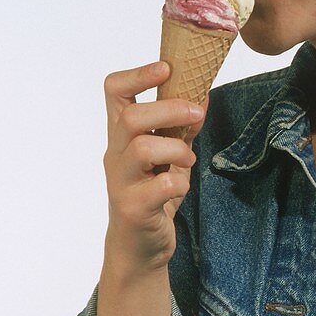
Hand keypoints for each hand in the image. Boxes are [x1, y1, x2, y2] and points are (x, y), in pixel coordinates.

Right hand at [102, 60, 207, 272]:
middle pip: (131, 116)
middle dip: (169, 109)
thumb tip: (202, 96)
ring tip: (188, 160)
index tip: (166, 68)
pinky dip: (178, 183)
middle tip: (196, 114)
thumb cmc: (154, 196)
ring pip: (142, 148)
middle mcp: (116, 155)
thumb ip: (181, 130)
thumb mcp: (170, 158)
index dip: (138, 74)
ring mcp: (122, 182)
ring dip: (176, 149)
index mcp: (122, 136)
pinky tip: (180, 188)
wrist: (140, 248)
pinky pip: (160, 186)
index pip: (114, 91)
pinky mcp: (134, 208)